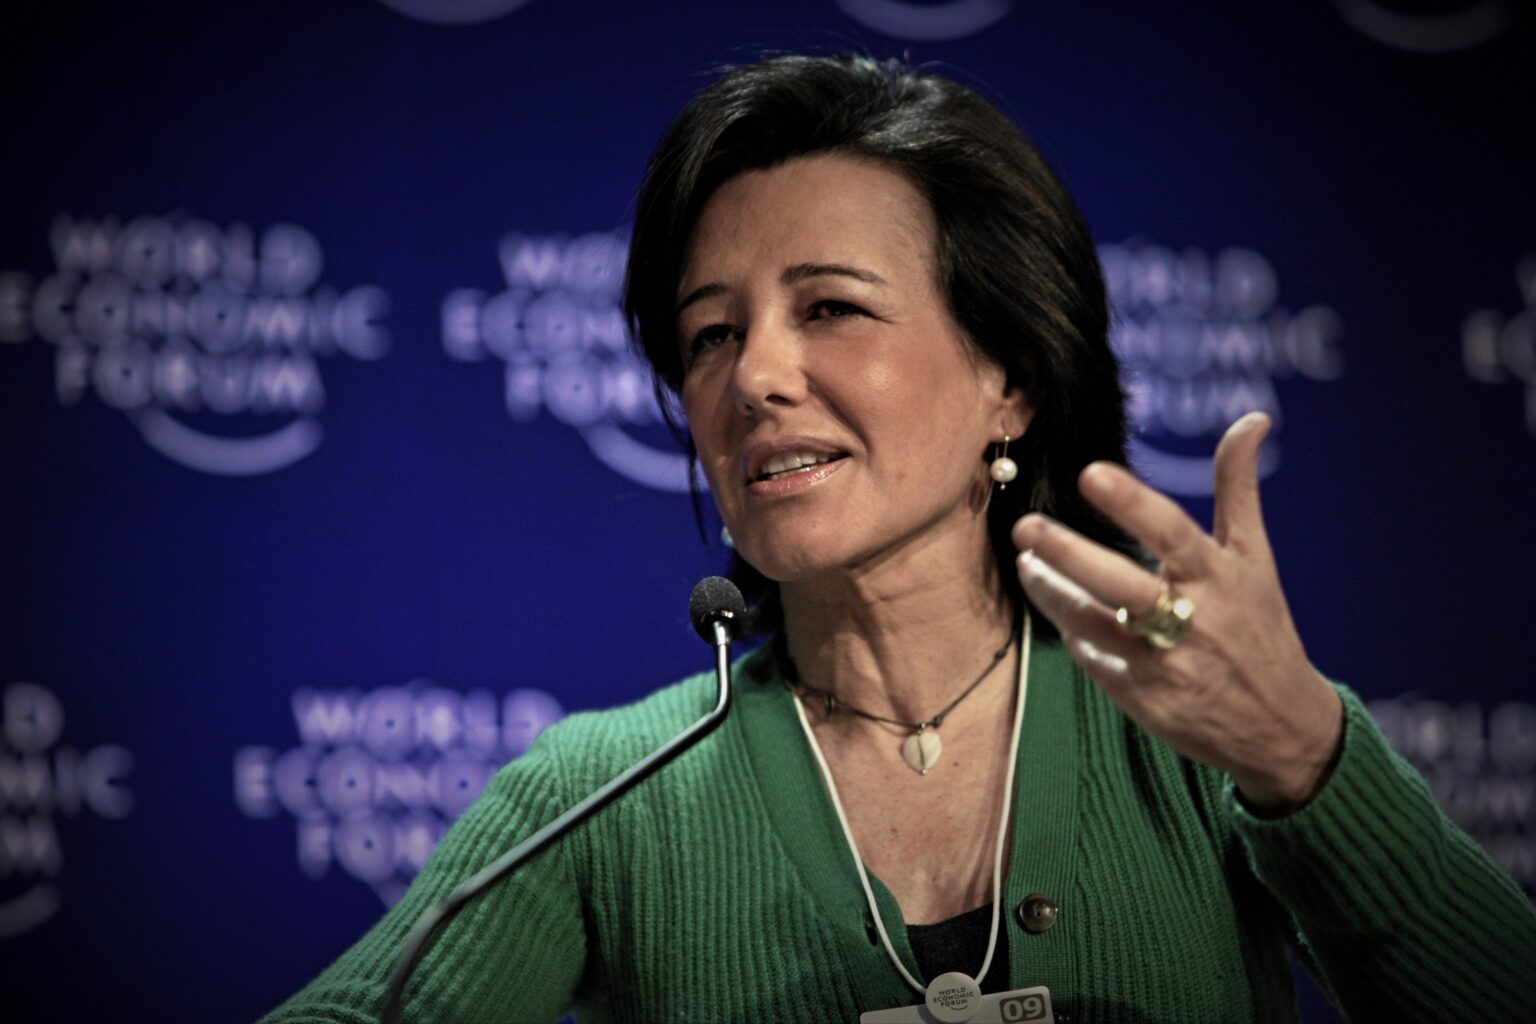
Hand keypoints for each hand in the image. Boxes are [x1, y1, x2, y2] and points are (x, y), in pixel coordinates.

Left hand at [1012, 413, 1342, 810]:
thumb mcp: (1256, 558)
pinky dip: (1074, 633)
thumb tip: (1252, 418)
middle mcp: (1193, 621)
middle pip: (1119, 585)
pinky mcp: (1143, 700)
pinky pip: (1093, 659)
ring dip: (1052, 593)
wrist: (1280, 726)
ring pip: (1091, 624)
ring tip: (1027, 563)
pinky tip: (1060, 608)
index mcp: (1220, 578)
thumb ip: (1238, 488)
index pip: (1171, 533)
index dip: (1132, 503)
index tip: (1091, 474)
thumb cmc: (1261, 627)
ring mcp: (1165, 665)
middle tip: (1025, 525)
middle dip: (1068, 554)